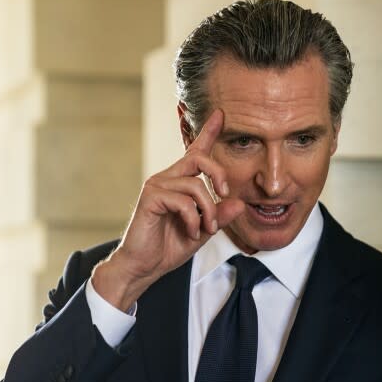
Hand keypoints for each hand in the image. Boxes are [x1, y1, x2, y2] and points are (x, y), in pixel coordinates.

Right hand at [92, 109, 244, 310]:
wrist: (142, 266)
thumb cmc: (168, 247)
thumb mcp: (202, 231)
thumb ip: (219, 216)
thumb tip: (238, 203)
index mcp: (179, 182)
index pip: (196, 152)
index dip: (208, 132)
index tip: (221, 114)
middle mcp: (167, 178)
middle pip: (198, 158)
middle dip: (219, 174)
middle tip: (226, 194)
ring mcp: (157, 186)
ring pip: (196, 185)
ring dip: (209, 210)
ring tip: (206, 228)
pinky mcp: (150, 197)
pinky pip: (183, 200)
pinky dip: (194, 219)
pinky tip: (192, 232)